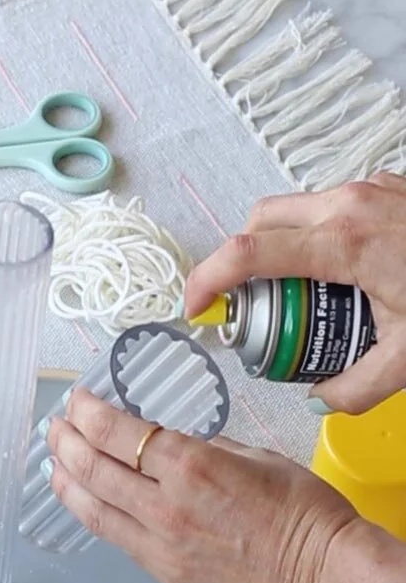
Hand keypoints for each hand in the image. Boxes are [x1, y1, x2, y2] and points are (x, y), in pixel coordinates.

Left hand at [44, 389, 359, 582]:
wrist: (325, 575)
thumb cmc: (303, 512)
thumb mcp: (253, 456)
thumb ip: (202, 449)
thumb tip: (172, 447)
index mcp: (190, 466)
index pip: (117, 433)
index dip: (87, 413)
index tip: (76, 401)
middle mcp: (166, 506)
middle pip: (94, 469)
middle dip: (66, 442)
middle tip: (54, 427)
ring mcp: (162, 547)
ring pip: (94, 510)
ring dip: (67, 482)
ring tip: (53, 463)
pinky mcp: (166, 576)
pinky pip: (118, 540)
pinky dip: (94, 515)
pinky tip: (86, 502)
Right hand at [184, 173, 405, 413]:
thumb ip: (354, 388)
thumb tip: (320, 394)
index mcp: (343, 242)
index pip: (245, 254)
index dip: (206, 282)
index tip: (196, 311)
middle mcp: (347, 204)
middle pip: (257, 222)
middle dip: (237, 264)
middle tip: (249, 308)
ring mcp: (369, 189)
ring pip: (290, 210)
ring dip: (276, 249)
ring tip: (297, 295)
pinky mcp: (386, 188)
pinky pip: (326, 207)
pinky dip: (312, 238)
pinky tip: (340, 275)